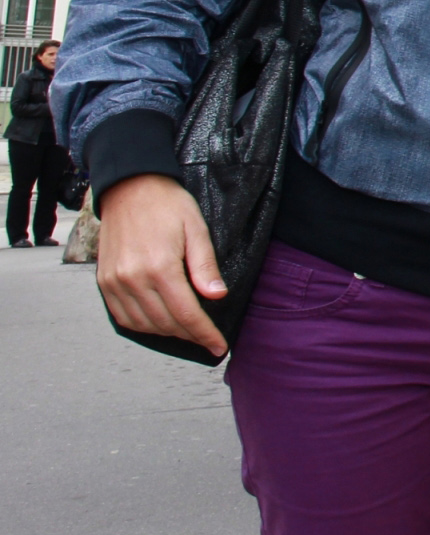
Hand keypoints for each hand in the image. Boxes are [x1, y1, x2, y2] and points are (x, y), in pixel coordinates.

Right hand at [97, 175, 227, 357]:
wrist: (130, 188)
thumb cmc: (168, 205)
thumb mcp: (197, 229)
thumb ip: (205, 266)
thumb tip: (217, 296)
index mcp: (160, 267)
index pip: (187, 314)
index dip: (205, 334)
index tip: (219, 347)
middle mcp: (133, 279)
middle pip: (166, 323)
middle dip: (190, 336)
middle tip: (208, 339)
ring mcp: (114, 282)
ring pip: (143, 325)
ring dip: (167, 334)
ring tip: (187, 332)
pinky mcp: (104, 281)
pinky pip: (122, 316)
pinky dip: (142, 326)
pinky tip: (159, 323)